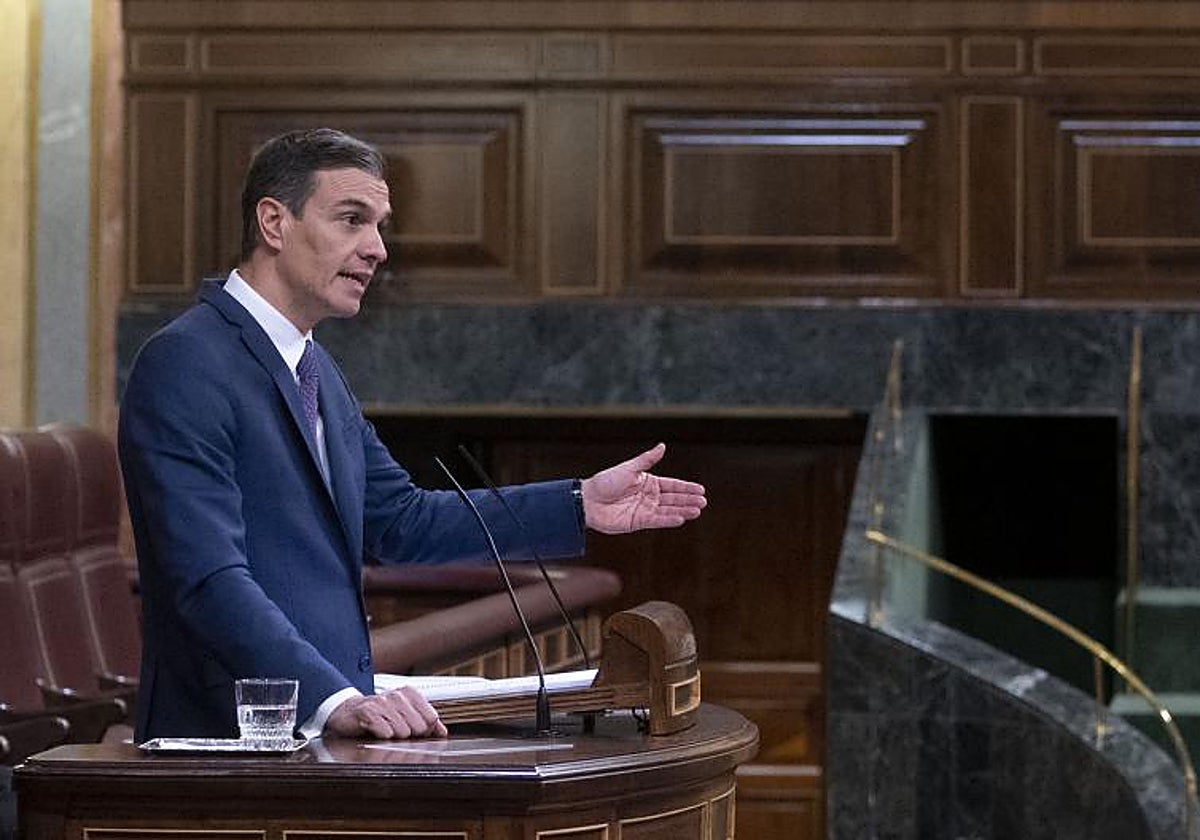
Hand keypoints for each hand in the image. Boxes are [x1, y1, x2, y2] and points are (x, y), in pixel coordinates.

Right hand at [324, 687, 447, 739]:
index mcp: (410, 693)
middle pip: (419, 727)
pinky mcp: (368, 712)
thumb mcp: (404, 715)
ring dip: (393, 737)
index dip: (424, 731)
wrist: (347, 712)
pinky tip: (374, 730)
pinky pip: (385, 733)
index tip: (412, 729)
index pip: (431, 718)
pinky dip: (381, 737)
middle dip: (409, 735)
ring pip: (403, 732)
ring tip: (384, 729)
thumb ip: (426, 722)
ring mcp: (382, 702)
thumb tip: (442, 732)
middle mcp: (398, 695)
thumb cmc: (379, 715)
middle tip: (395, 730)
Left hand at [580, 443, 705, 534]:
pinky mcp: (639, 522)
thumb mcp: (629, 468)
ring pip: (668, 510)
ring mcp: (645, 509)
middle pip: (673, 499)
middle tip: (703, 502)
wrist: (588, 500)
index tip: (701, 489)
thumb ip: (647, 460)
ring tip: (697, 511)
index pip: (672, 485)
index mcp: (648, 482)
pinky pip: (657, 521)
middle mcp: (649, 496)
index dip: (686, 487)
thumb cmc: (606, 481)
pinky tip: (681, 518)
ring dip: (683, 510)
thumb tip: (662, 446)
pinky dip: (669, 520)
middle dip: (689, 500)